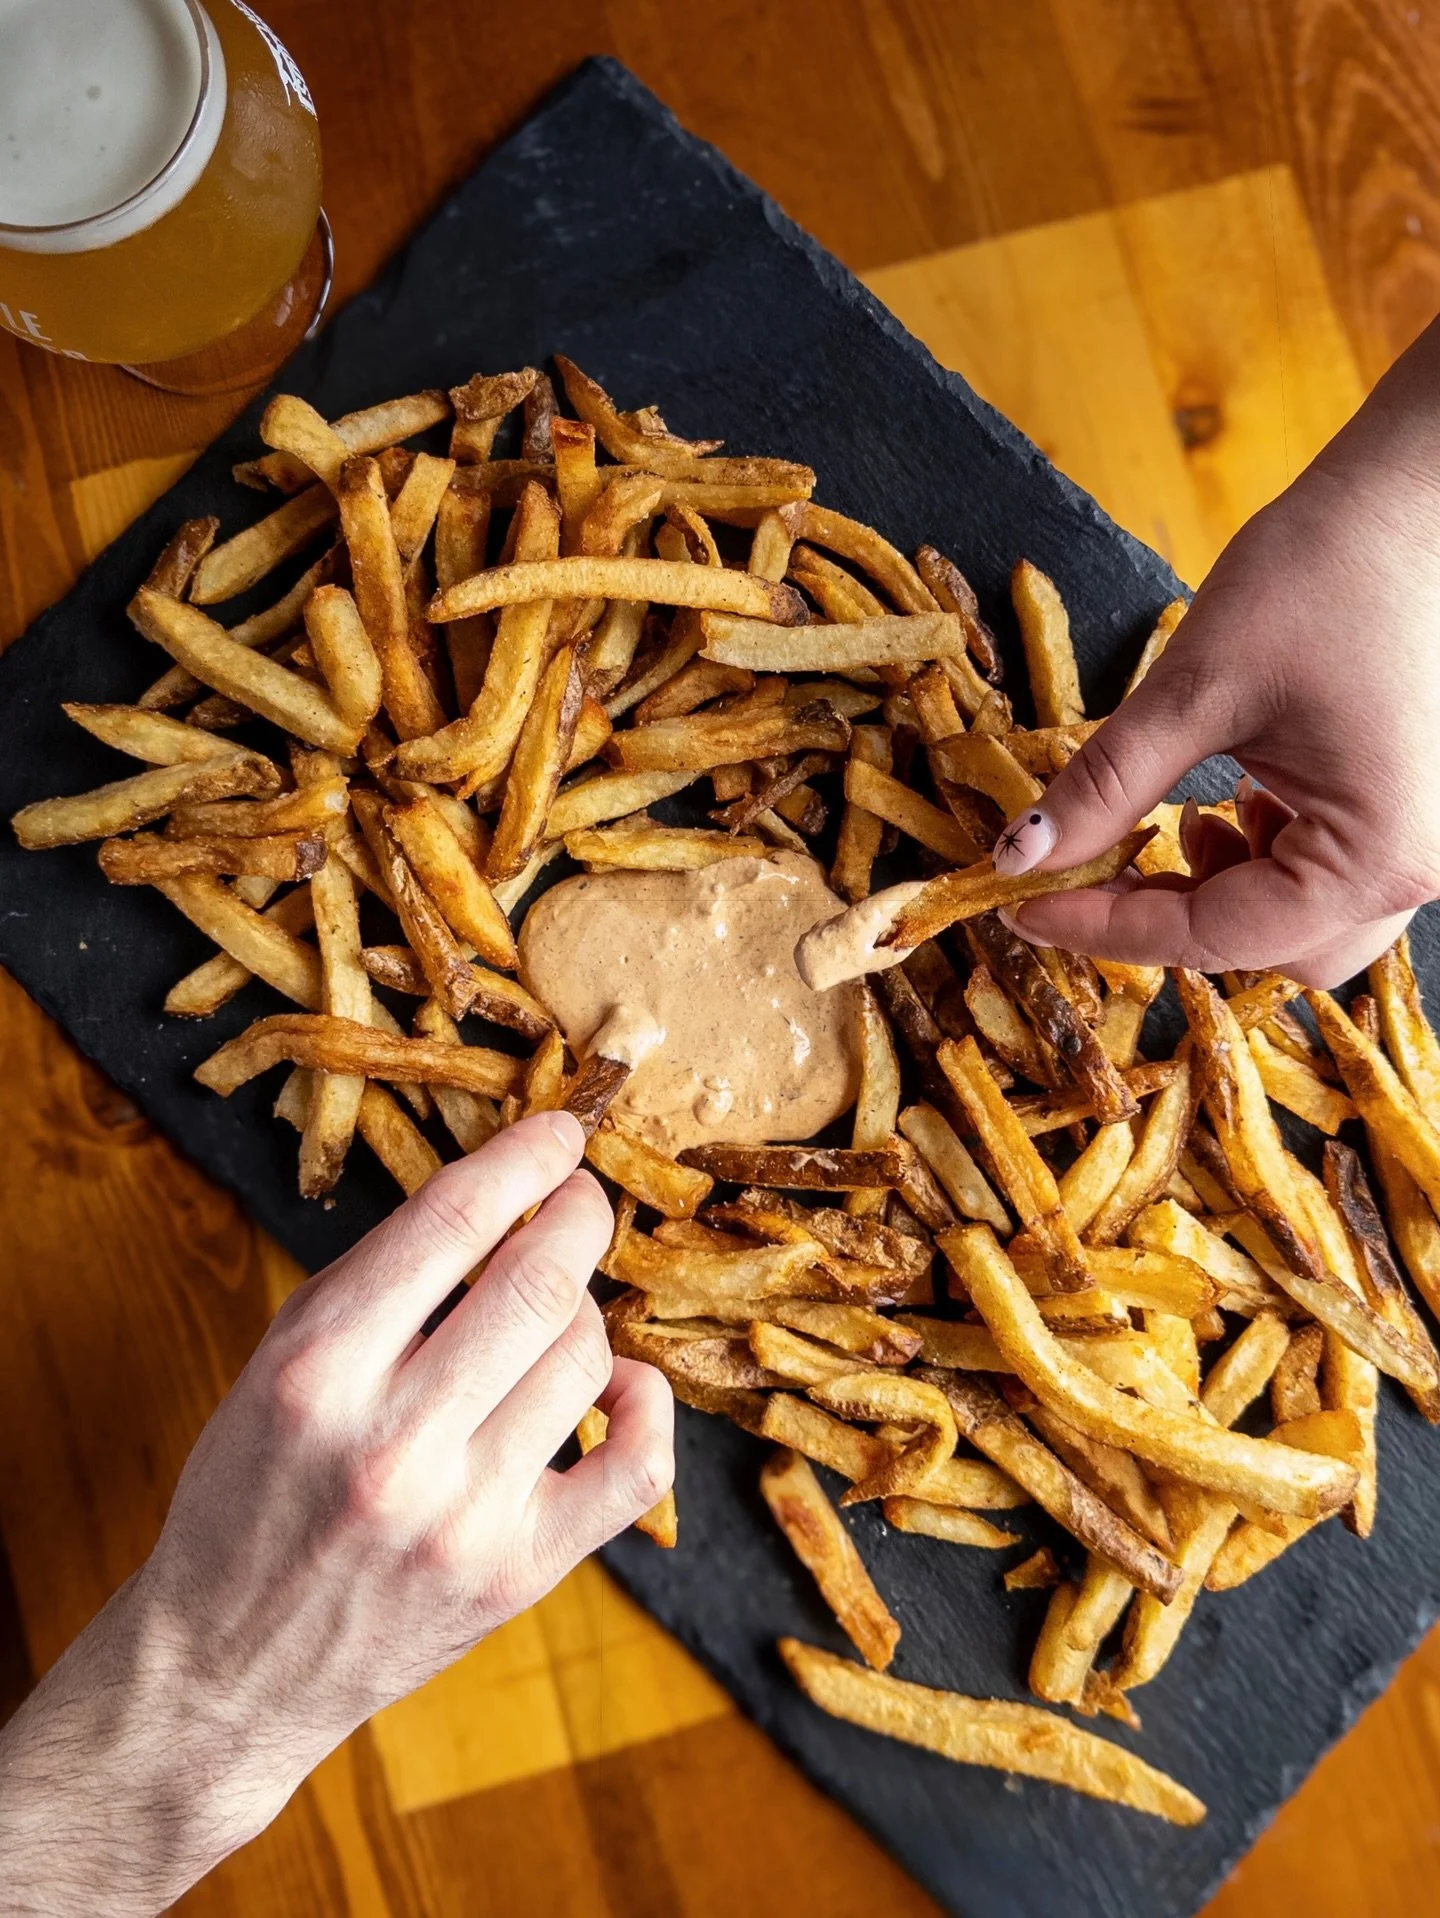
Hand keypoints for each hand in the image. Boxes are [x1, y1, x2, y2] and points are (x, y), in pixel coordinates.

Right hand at [0, 1112, 672, 1916]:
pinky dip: (645, 1402)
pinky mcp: (518, 1573)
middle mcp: (393, 1440)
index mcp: (317, 1368)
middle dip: (577, 1215)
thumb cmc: (251, 1495)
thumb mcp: (279, 1363)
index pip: (452, 1221)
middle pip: (538, 1280)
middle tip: (580, 1199)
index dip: (522, 1158)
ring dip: (585, 1309)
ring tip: (555, 1309)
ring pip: (585, 1355)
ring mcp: (464, 1515)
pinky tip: (617, 1381)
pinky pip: (637, 1464)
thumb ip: (381, 1281)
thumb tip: (500, 1193)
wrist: (225, 1669)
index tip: (560, 1132)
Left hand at [990, 316, 1439, 985]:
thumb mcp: (1195, 687)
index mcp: (1374, 853)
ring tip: (1165, 825)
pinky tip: (1218, 806)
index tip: (1019, 905)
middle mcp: (1415, 870)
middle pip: (1264, 952)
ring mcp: (1419, 845)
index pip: (1213, 935)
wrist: (1416, 495)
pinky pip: (1321, 879)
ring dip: (1215, 895)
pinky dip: (1256, 863)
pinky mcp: (1406, 814)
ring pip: (1294, 925)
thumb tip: (1020, 855)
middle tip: (1082, 872)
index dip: (1103, 925)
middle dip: (1167, 920)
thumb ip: (1106, 784)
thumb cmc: (1324, 572)